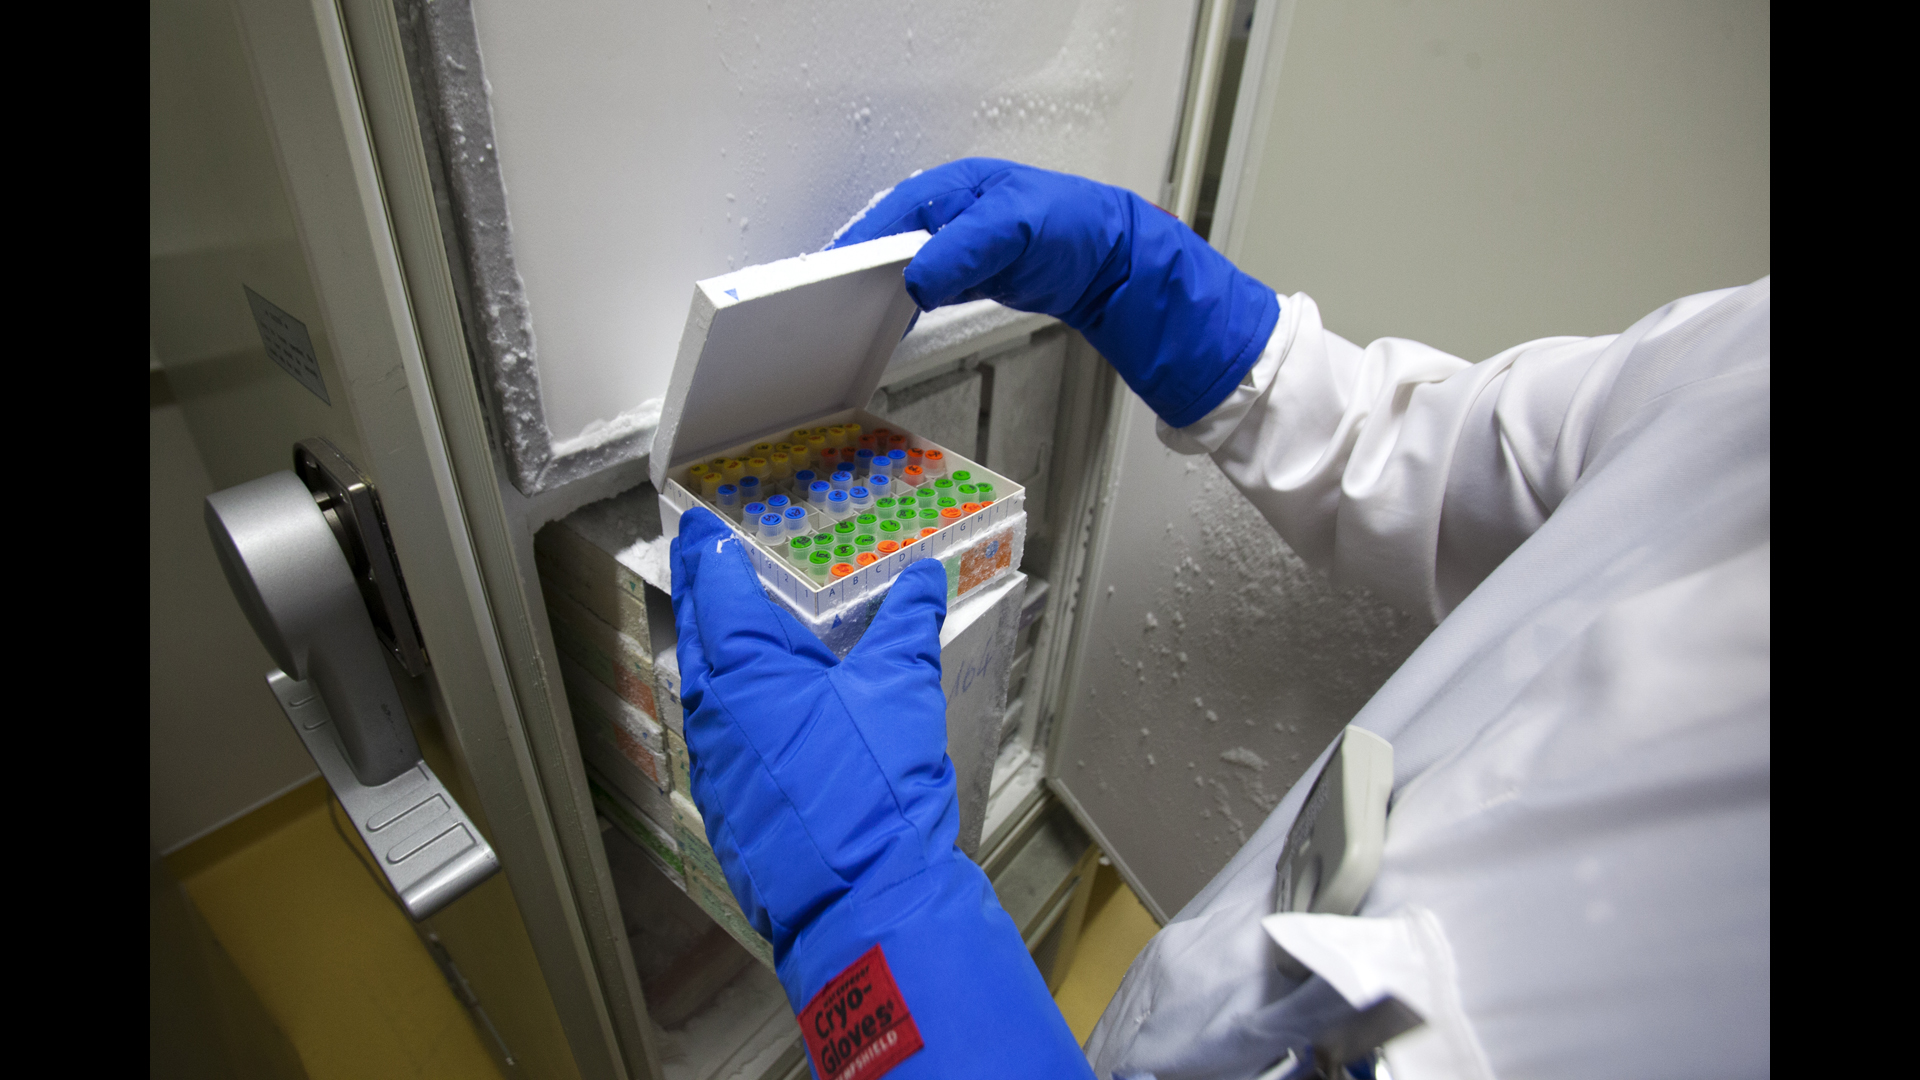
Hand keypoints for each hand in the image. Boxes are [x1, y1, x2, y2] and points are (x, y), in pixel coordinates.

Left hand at [670, 507, 1091, 1076]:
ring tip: (732, 634)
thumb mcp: (901, 689)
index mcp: (745, 672)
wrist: (861, 902)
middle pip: (698, 640)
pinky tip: (760, 718)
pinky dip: (733, 712)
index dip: (706, 553)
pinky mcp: (730, 811)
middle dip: (700, 598)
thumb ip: (908, 625)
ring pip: (705, 696)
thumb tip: (925, 575)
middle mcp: (714, 715)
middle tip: (701, 564)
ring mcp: (716, 768)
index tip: (697, 526)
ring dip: (715, 658)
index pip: (715, 591)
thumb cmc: (874, 785)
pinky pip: (721, 742)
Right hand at [832, 157, 1279, 426]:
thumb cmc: (1074, 225)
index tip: (823, 284)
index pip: (883, 221)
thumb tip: (915, 277)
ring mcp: (955, 244)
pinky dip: (905, 306)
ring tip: (852, 325)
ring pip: (899, 269)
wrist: (1117, 259)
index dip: (852, 253)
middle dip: (856, 277)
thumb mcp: (1013, 230)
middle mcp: (945, 214)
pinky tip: (895, 326)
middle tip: (830, 314)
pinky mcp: (968, 272)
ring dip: (878, 294)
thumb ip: (963, 251)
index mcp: (948, 191)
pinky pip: (921, 288)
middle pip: (883, 245)